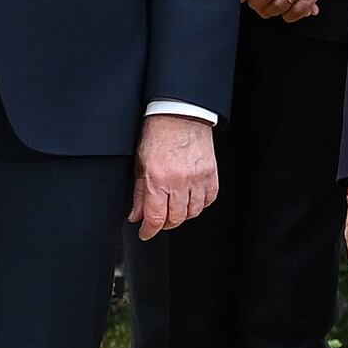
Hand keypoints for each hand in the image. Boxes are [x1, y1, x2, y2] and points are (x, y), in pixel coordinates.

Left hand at [131, 116, 219, 239]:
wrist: (180, 115)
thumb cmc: (158, 134)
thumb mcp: (141, 164)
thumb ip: (139, 193)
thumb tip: (136, 215)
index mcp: (159, 178)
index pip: (155, 217)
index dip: (149, 231)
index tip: (145, 233)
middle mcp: (180, 181)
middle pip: (175, 218)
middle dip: (165, 224)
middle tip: (158, 220)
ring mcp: (198, 178)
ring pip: (193, 212)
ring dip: (182, 215)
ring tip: (174, 209)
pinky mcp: (211, 173)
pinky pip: (209, 199)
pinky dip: (200, 204)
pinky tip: (191, 200)